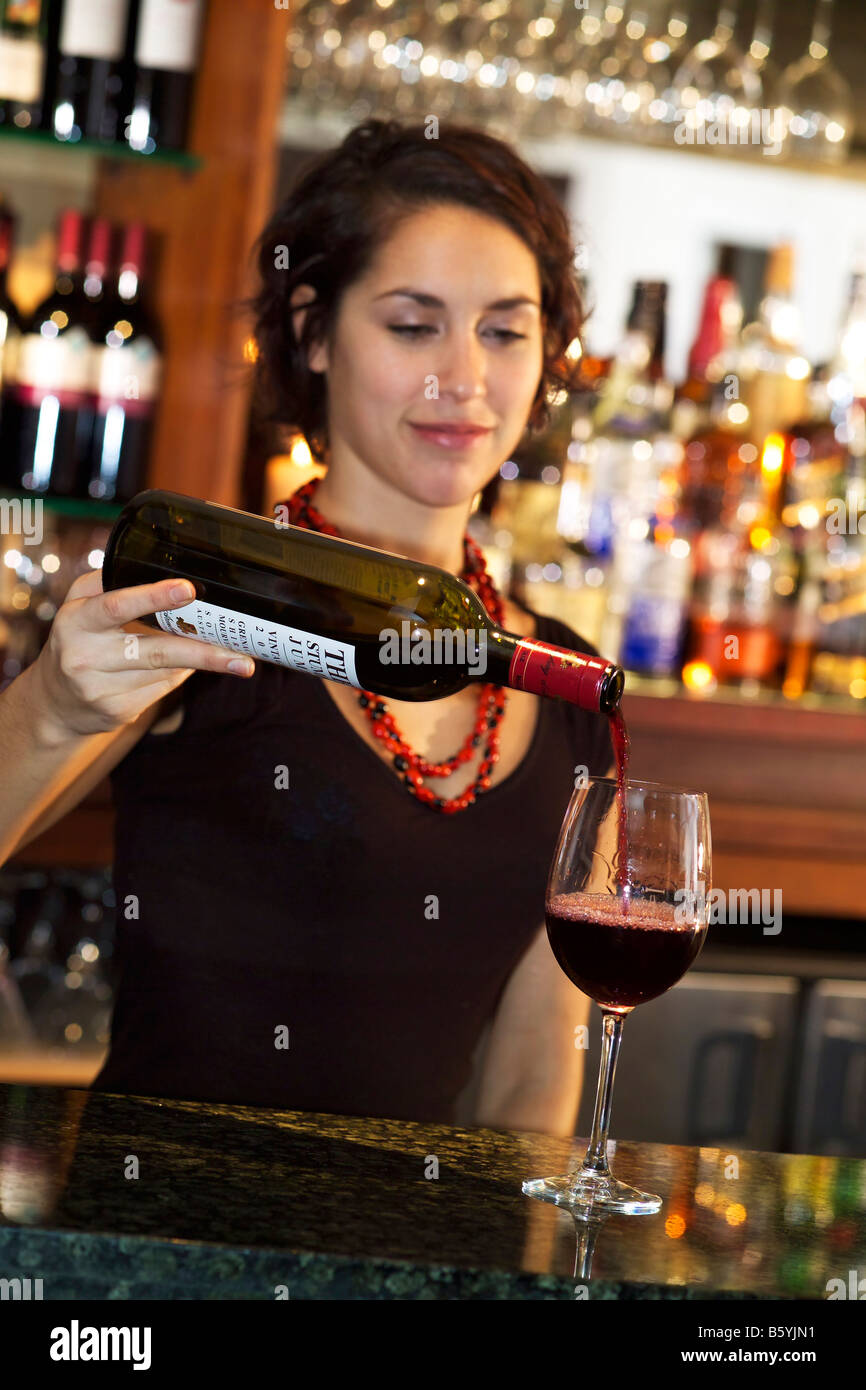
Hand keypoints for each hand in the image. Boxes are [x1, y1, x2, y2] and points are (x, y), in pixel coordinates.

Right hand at [30, 569, 254, 741]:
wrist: (55, 702)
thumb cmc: (78, 639)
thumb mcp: (80, 604)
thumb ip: (112, 581)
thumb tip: (167, 569)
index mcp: (76, 620)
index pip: (117, 606)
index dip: (153, 597)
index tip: (188, 590)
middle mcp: (86, 656)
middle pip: (155, 651)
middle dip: (201, 651)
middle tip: (240, 653)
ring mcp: (101, 689)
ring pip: (166, 672)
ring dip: (202, 663)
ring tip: (237, 659)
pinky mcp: (117, 712)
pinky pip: (162, 688)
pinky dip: (179, 676)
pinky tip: (187, 668)